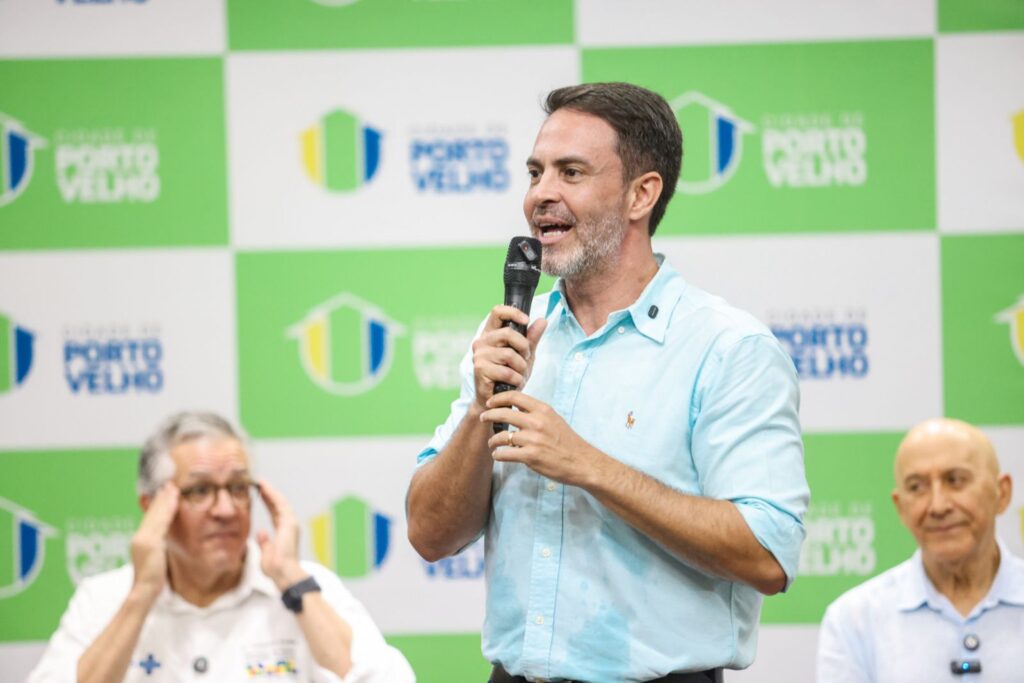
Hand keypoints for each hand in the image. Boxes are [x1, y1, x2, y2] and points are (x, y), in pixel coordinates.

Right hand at [130, 482, 178, 603]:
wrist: (144, 592)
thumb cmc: (153, 579)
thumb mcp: (156, 558)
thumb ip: (158, 546)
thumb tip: (164, 540)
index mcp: (140, 540)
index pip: (150, 517)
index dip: (157, 504)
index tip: (165, 491)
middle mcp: (140, 537)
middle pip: (151, 513)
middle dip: (161, 497)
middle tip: (170, 483)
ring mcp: (144, 540)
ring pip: (156, 514)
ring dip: (165, 499)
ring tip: (173, 486)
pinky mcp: (150, 543)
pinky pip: (161, 522)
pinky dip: (167, 509)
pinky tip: (174, 499)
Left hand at [255, 479, 307, 590]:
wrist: (284, 574)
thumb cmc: (276, 568)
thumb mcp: (266, 553)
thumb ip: (264, 542)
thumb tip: (261, 532)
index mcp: (284, 532)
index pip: (275, 513)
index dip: (268, 502)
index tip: (260, 493)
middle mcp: (289, 525)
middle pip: (278, 505)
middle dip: (269, 494)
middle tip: (259, 484)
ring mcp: (291, 523)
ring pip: (280, 502)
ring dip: (270, 491)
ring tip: (261, 482)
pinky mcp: (289, 522)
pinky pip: (280, 504)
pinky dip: (273, 495)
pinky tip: (265, 488)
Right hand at [470, 305, 546, 411]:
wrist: (498, 400)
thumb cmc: (509, 375)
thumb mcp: (524, 355)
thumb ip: (532, 338)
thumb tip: (542, 320)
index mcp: (490, 333)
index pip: (497, 312)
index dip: (512, 312)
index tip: (526, 320)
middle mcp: (481, 341)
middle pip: (507, 333)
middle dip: (524, 347)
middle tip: (526, 358)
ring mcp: (479, 355)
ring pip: (509, 354)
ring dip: (521, 367)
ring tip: (519, 374)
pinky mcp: (480, 370)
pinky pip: (507, 372)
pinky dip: (516, 379)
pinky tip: (514, 383)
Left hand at [480, 391, 605, 487]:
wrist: (582, 462)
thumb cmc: (567, 442)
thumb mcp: (554, 419)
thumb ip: (536, 412)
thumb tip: (516, 405)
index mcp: (543, 410)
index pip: (514, 396)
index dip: (498, 398)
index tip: (490, 403)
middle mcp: (537, 422)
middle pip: (503, 413)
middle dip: (489, 416)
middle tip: (484, 418)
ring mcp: (533, 439)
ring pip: (501, 436)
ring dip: (493, 440)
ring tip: (493, 444)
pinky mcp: (531, 456)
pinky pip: (505, 454)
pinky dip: (498, 455)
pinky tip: (498, 455)